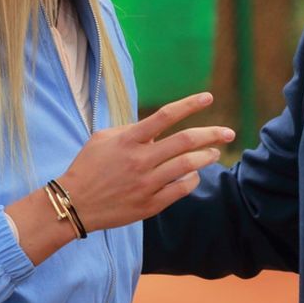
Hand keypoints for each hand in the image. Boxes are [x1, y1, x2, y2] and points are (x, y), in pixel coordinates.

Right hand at [56, 92, 232, 233]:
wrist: (75, 204)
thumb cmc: (88, 167)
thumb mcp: (103, 139)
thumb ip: (131, 130)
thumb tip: (157, 128)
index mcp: (128, 140)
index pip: (165, 116)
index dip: (190, 104)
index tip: (208, 97)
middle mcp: (140, 160)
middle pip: (186, 142)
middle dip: (212, 134)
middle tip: (228, 132)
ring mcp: (146, 184)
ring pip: (188, 165)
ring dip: (207, 156)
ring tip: (215, 152)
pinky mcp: (150, 204)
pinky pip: (181, 188)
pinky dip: (192, 178)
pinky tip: (194, 173)